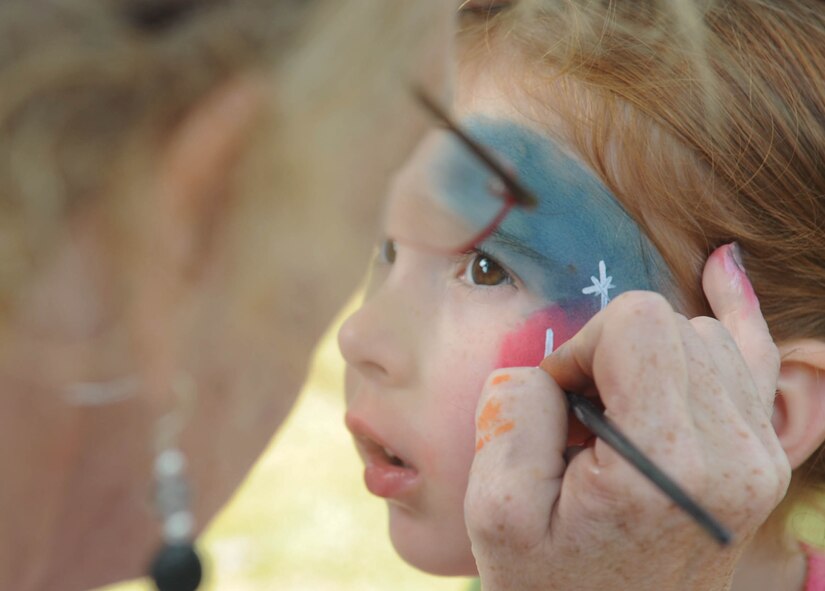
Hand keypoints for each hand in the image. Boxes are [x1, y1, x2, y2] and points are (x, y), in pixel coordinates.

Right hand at [465, 243, 789, 589]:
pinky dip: (735, 314)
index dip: (582, 346)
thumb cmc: (551, 583)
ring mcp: (760, 456)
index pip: (638, 323)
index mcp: (669, 460)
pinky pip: (757, 356)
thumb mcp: (497, 508)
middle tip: (582, 415)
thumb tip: (555, 365)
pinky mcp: (762, 457)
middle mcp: (736, 453)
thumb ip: (515, 409)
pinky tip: (722, 269)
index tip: (560, 398)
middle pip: (673, 322)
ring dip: (651, 356)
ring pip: (705, 335)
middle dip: (612, 351)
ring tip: (619, 414)